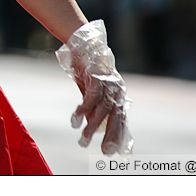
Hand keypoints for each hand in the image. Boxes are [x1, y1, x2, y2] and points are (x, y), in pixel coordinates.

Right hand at [56, 20, 132, 154]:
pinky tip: (75, 120)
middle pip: (115, 117)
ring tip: (83, 139)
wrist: (82, 44)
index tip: (111, 151)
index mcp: (118, 94)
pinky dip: (83, 110)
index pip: (120, 119)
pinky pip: (91, 98)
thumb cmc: (86, 68)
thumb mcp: (91, 89)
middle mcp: (117, 90)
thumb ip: (94, 105)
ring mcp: (108, 83)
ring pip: (103, 110)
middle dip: (110, 136)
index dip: (117, 135)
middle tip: (103, 151)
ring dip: (92, 126)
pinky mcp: (97, 77)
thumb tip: (92, 124)